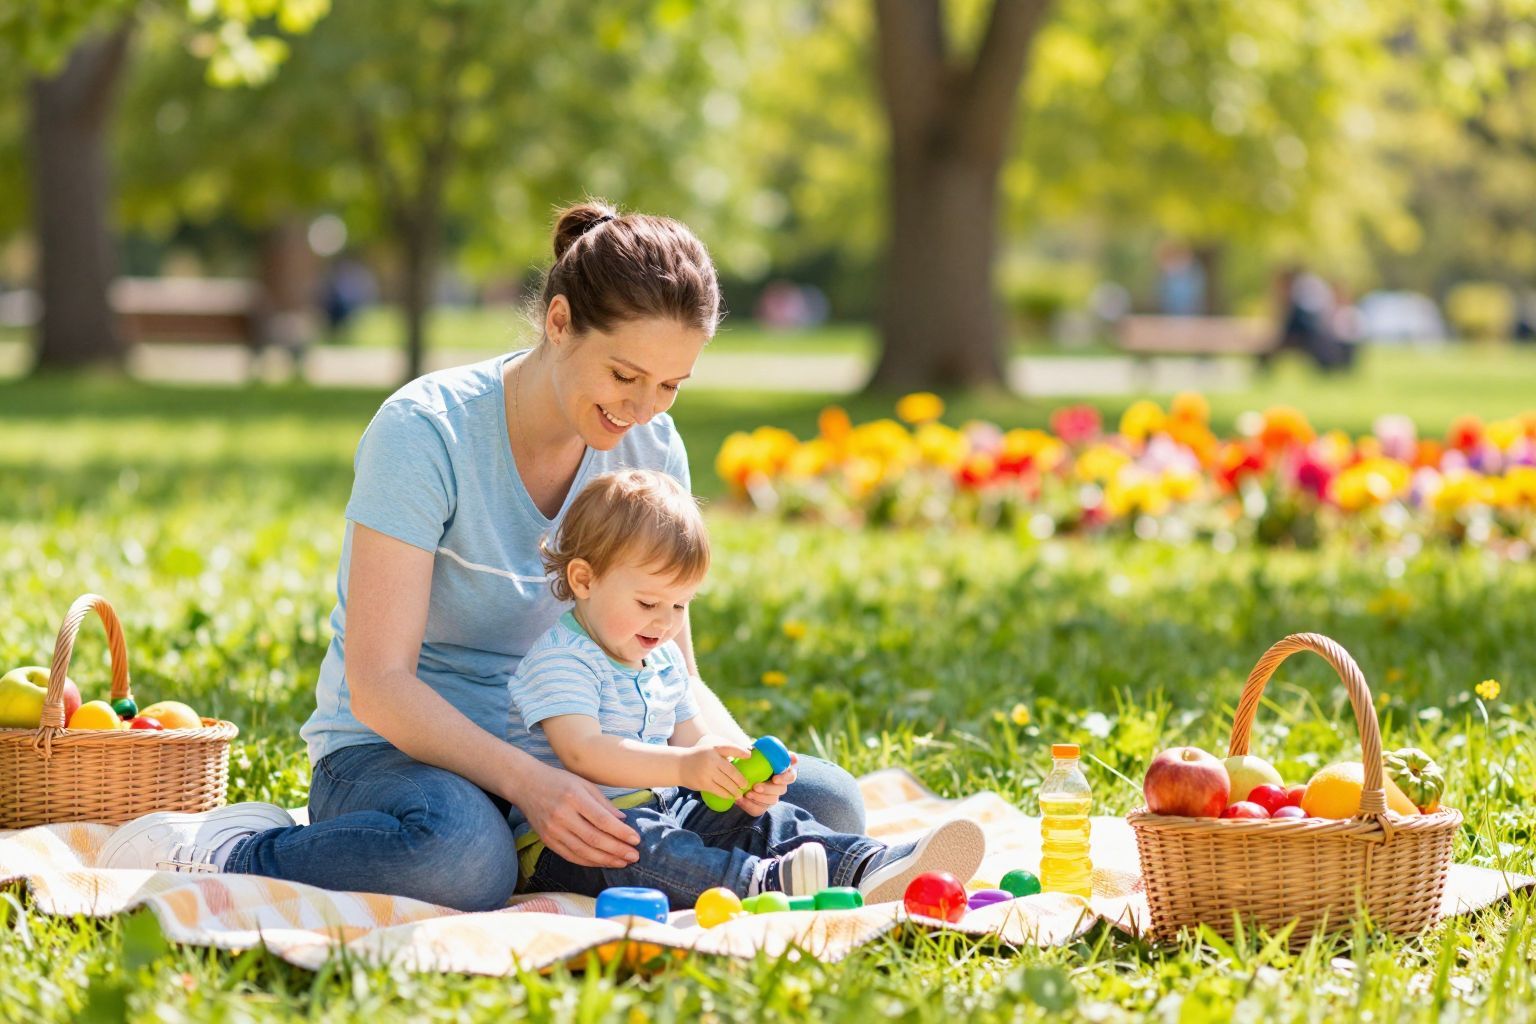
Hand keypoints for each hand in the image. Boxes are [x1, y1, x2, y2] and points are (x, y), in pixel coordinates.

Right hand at [516, 760, 639, 868]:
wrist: (526, 784)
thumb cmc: (559, 781)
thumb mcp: (584, 783)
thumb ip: (604, 803)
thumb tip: (623, 821)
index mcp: (574, 797)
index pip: (602, 820)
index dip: (621, 832)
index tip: (636, 840)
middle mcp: (562, 815)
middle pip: (594, 839)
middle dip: (617, 850)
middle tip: (634, 856)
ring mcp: (552, 830)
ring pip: (583, 851)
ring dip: (605, 860)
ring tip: (623, 862)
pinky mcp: (547, 840)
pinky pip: (571, 856)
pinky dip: (589, 862)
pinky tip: (603, 862)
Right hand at [680, 737, 749, 798]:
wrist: (678, 765)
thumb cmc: (699, 757)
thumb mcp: (710, 749)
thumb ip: (725, 752)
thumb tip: (746, 756)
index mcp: (714, 749)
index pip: (730, 748)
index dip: (741, 752)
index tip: (749, 756)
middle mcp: (711, 760)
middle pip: (732, 771)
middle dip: (741, 780)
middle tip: (746, 785)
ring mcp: (707, 772)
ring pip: (726, 783)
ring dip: (735, 790)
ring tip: (740, 793)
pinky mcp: (703, 783)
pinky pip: (718, 790)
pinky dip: (726, 794)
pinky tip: (730, 796)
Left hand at [736, 752, 797, 816]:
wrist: (737, 774)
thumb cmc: (749, 760)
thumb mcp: (754, 753)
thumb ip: (760, 751)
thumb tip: (763, 751)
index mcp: (783, 771)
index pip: (791, 775)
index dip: (785, 778)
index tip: (775, 778)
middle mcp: (780, 785)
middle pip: (781, 790)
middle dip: (769, 789)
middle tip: (756, 786)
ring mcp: (772, 796)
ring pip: (772, 801)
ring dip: (759, 798)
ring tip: (747, 793)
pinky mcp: (762, 806)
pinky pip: (759, 809)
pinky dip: (749, 805)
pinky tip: (740, 800)